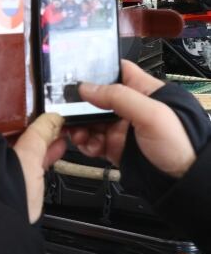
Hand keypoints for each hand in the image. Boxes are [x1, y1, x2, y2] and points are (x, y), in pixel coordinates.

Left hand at [0, 113, 66, 223]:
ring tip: (58, 139)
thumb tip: (51, 119)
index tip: (42, 117)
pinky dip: (35, 159)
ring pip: (17, 153)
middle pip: (10, 137)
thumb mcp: (26, 156)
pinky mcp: (0, 186)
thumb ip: (40, 134)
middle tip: (54, 127)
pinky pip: (20, 166)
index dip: (23, 118)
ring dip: (39, 145)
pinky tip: (51, 153)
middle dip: (35, 133)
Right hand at [70, 60, 195, 178]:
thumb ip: (120, 97)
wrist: (185, 182)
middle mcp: (130, 108)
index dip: (96, 71)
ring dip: (79, 126)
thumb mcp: (153, 115)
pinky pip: (92, 141)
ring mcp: (121, 128)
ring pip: (90, 121)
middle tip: (68, 112)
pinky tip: (88, 145)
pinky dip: (85, 143)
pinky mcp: (116, 147)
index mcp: (143, 92)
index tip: (76, 76)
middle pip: (96, 99)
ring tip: (78, 133)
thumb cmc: (184, 144)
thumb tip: (87, 88)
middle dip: (79, 105)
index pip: (117, 71)